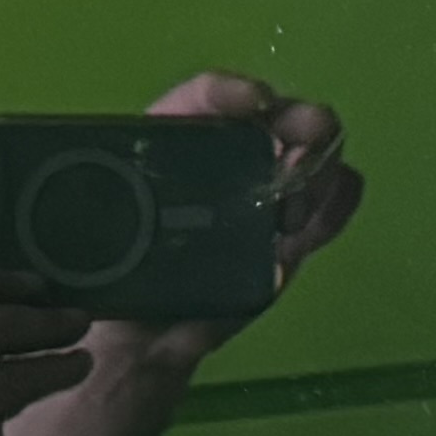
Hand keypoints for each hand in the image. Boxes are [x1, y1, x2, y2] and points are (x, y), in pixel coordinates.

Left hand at [110, 69, 356, 377]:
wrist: (143, 343)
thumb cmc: (112, 289)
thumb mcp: (99, 252)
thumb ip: (128, 242)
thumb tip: (166, 239)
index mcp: (166, 145)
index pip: (199, 100)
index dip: (228, 92)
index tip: (255, 102)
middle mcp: (223, 158)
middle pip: (272, 117)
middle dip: (295, 124)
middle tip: (298, 156)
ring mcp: (262, 193)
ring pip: (311, 153)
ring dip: (317, 170)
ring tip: (291, 215)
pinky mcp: (290, 231)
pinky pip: (330, 204)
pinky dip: (336, 206)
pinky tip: (314, 225)